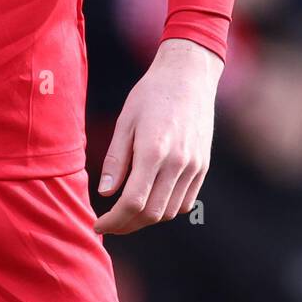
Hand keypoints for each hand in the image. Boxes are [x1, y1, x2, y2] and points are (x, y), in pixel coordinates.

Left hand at [93, 37, 221, 234]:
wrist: (189, 77)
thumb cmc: (150, 94)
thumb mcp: (125, 120)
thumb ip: (116, 159)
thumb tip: (105, 193)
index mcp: (154, 150)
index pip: (133, 202)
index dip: (113, 220)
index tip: (98, 224)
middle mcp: (178, 163)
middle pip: (152, 214)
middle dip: (127, 225)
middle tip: (109, 224)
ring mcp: (194, 167)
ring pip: (170, 212)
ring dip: (146, 219)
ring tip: (126, 212)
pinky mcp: (203, 167)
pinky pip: (185, 202)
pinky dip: (167, 209)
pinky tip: (150, 200)